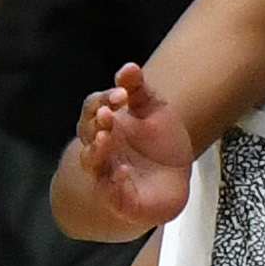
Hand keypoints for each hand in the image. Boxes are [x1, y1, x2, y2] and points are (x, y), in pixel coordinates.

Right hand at [74, 64, 197, 231]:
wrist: (176, 180)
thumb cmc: (159, 144)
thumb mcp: (154, 109)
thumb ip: (139, 89)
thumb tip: (129, 67)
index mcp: (107, 123)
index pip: (95, 107)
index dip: (104, 99)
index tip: (122, 94)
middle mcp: (102, 147)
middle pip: (88, 132)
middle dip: (96, 123)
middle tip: (107, 114)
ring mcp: (107, 172)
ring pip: (92, 162)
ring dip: (96, 150)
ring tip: (105, 139)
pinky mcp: (118, 198)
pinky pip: (110, 191)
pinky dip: (114, 181)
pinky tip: (123, 172)